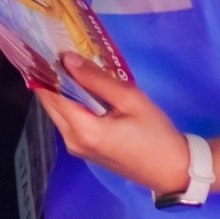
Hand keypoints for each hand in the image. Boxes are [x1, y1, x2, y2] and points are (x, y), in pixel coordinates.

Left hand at [35, 52, 191, 195]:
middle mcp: (71, 140)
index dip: (46, 70)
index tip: (47, 48)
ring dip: (60, 90)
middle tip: (57, 52)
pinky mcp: (83, 149)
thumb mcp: (131, 100)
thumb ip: (97, 79)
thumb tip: (68, 60)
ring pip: (57, 112)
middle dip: (50, 78)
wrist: (172, 170)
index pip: (52, 94)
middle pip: (50, 103)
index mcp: (83, 130)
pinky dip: (70, 103)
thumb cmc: (156, 134)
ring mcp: (75, 147)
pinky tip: (80, 87)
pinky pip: (68, 121)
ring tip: (68, 64)